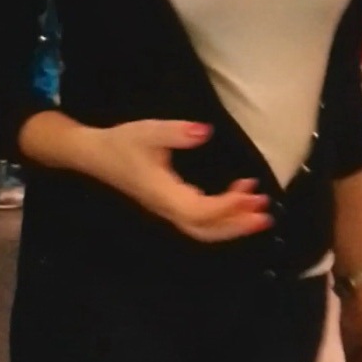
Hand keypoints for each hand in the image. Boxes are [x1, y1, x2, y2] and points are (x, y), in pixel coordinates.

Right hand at [91, 118, 273, 243]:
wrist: (95, 155)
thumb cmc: (122, 143)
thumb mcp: (149, 132)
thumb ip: (178, 132)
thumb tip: (205, 131)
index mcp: (163, 195)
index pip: (200, 211)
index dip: (227, 207)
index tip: (251, 192)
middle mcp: (167, 209)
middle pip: (206, 230)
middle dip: (237, 225)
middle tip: (265, 214)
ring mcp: (167, 209)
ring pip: (203, 229)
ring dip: (232, 222)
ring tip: (257, 207)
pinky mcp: (168, 204)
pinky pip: (198, 219)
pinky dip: (221, 214)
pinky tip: (235, 197)